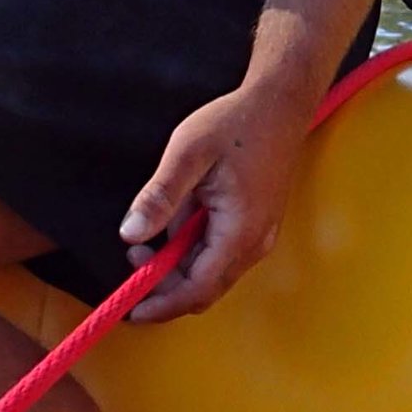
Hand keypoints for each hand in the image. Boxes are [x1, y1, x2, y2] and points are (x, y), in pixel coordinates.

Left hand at [119, 78, 316, 322]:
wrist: (280, 103)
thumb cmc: (237, 122)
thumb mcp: (188, 152)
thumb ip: (160, 196)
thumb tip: (130, 235)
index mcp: (240, 231)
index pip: (196, 290)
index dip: (161, 304)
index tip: (130, 308)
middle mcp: (255, 243)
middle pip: (204, 289)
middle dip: (165, 286)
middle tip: (134, 259)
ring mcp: (260, 236)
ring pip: (212, 274)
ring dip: (178, 267)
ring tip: (151, 236)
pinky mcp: (257, 226)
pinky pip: (221, 255)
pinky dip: (193, 253)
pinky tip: (177, 224)